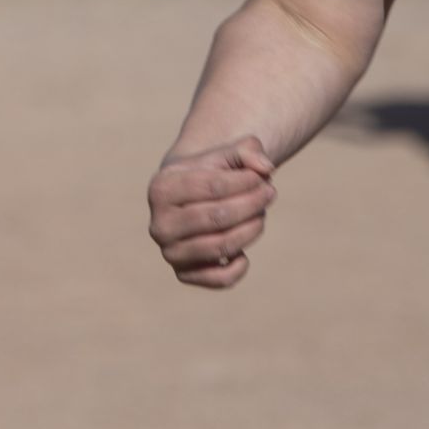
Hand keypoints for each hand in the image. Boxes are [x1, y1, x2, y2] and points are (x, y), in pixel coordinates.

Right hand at [146, 136, 275, 288]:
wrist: (190, 199)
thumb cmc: (211, 173)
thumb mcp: (225, 154)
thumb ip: (247, 150)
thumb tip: (265, 168)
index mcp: (161, 188)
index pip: (213, 186)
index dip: (247, 181)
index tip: (263, 176)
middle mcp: (159, 225)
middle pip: (217, 217)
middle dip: (252, 204)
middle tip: (269, 193)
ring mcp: (169, 253)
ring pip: (222, 246)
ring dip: (252, 229)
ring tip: (261, 215)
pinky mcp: (184, 275)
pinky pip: (220, 279)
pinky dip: (240, 264)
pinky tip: (243, 249)